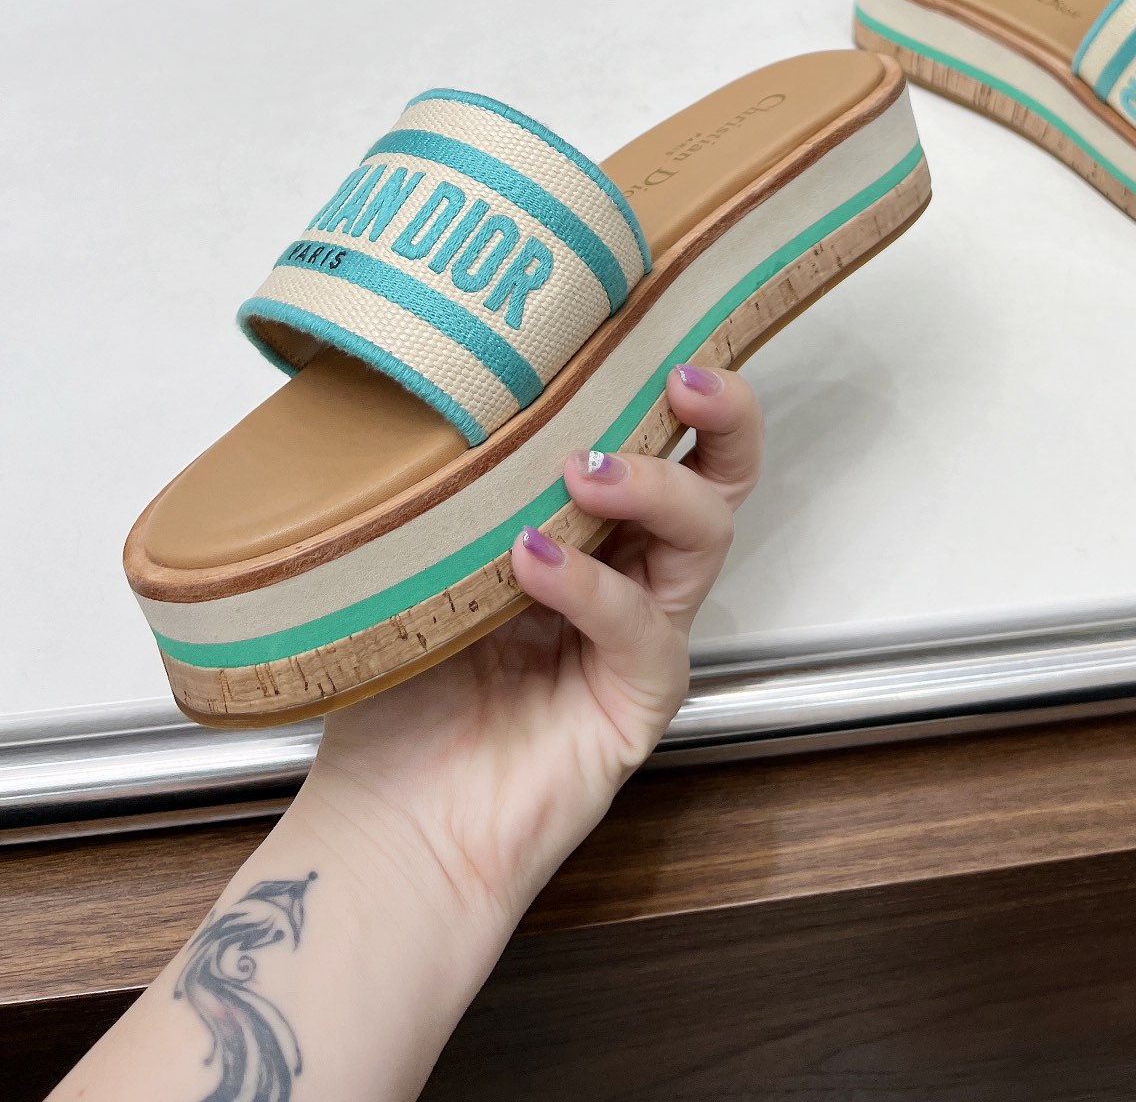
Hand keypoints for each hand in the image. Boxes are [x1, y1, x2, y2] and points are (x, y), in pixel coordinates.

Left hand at [301, 364, 762, 940]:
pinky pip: (640, 626)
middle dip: (723, 416)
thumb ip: (436, 484)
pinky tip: (534, 563)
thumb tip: (407, 379)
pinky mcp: (639, 699)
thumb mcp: (410, 561)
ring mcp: (642, 634)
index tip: (653, 325)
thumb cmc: (400, 697)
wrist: (393, 828)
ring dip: (653, 488)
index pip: (658, 436)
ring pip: (701, 534)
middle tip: (685, 378)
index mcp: (587, 527)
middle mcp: (629, 571)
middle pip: (720, 476)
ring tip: (586, 470)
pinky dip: (591, 586)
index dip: (674, 381)